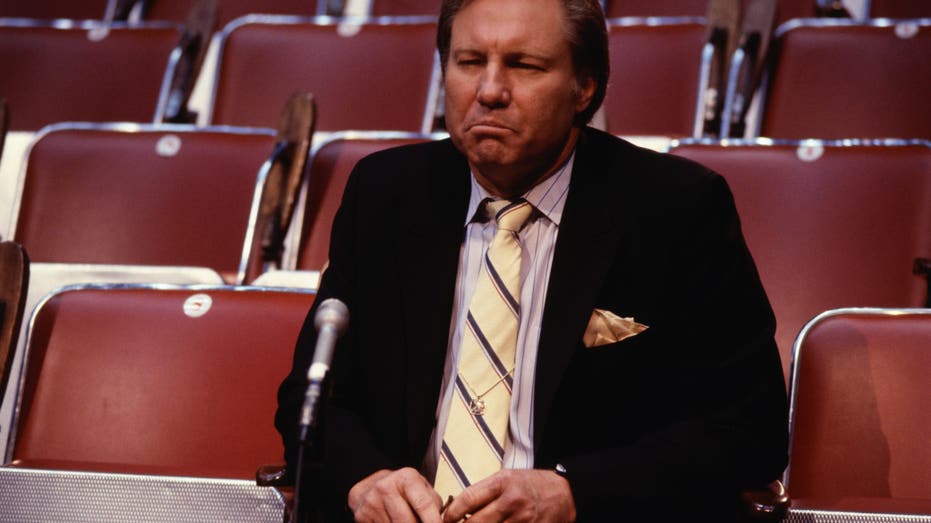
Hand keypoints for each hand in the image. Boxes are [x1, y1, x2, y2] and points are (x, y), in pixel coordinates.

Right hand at [348, 467, 443, 522]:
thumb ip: (433, 502)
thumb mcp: (420, 487)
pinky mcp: (362, 516)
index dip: (433, 521)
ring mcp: (372, 502)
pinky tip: (393, 522)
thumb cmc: (400, 488)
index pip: (423, 504)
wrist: (369, 487)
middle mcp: (386, 488)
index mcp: (405, 478)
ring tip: (408, 520)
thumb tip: (442, 521)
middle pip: (408, 522)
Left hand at [442, 469, 575, 521]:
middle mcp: (512, 501)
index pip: (468, 499)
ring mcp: (523, 520)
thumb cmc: (532, 485)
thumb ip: (485, 492)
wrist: (565, 493)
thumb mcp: (507, 478)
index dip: (451, 514)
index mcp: (503, 482)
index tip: (446, 520)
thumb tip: (458, 510)